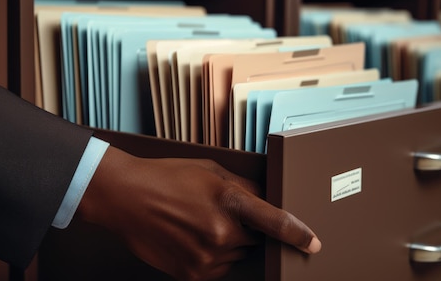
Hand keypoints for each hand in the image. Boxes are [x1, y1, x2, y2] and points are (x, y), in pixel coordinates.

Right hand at [77, 145, 320, 280]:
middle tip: (216, 212)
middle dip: (244, 228)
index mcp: (229, 201)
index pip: (275, 222)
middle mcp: (222, 233)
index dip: (299, 234)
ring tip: (197, 223)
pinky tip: (190, 237)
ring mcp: (207, 258)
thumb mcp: (210, 171)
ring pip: (236, 255)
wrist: (126, 197)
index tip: (314, 244)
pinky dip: (212, 256)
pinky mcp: (193, 274)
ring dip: (227, 243)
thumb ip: (243, 188)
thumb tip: (266, 200)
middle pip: (253, 240)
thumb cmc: (167, 177)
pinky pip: (218, 268)